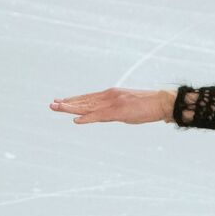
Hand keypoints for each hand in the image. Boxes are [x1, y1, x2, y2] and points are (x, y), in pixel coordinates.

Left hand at [49, 88, 172, 124]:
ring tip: (57, 108)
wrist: (162, 102)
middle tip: (52, 104)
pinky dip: (86, 118)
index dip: (74, 99)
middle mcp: (109, 96)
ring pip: (87, 106)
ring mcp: (113, 103)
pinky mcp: (118, 112)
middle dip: (68, 103)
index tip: (62, 101)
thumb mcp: (128, 107)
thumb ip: (116, 110)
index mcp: (112, 94)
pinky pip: (99, 116)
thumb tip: (109, 115)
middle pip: (84, 100)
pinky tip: (76, 120)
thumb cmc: (149, 106)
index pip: (88, 97)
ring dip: (71, 108)